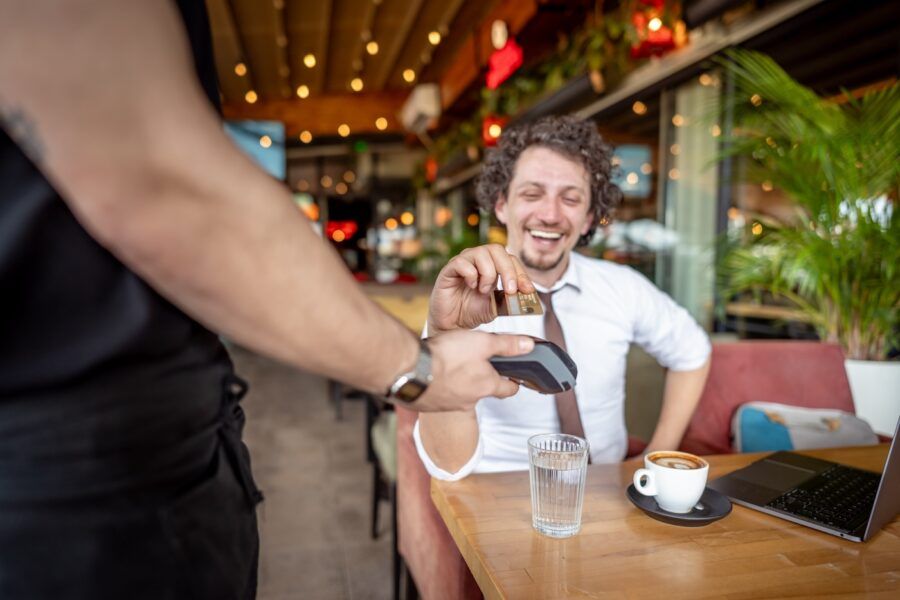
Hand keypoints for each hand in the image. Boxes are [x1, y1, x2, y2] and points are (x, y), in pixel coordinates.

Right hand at [414, 330, 534, 411]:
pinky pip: (439, 396)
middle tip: (477, 363)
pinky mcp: (429, 404)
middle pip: (483, 390)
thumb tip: (529, 346)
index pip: (509, 389)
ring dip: (459, 382)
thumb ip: (506, 345)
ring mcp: (448, 404)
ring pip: (460, 393)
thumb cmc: (447, 357)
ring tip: (451, 363)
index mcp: (486, 386)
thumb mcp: (482, 343)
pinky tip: (433, 372)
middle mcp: (469, 400)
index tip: (514, 376)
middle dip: (482, 378)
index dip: (513, 381)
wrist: (409, 370)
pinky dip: (439, 385)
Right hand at [428, 244, 534, 333]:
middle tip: (510, 290)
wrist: (452, 324)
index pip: (510, 259)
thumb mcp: (497, 307)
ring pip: (481, 253)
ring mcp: (463, 262)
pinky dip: (470, 275)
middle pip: (497, 249)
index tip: (528, 290)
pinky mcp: (449, 269)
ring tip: (484, 291)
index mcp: (492, 266)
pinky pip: (461, 262)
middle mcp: (478, 260)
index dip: (521, 273)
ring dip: (488, 274)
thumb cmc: (472, 311)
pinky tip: (470, 286)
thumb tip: (526, 295)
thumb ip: (509, 299)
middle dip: (508, 270)